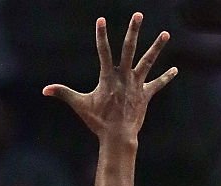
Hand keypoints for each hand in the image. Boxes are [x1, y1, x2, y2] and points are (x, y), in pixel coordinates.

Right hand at [43, 14, 176, 142]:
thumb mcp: (79, 105)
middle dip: (133, 31)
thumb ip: (63, 93)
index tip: (101, 20)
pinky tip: (175, 70)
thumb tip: (44, 90)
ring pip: (148, 62)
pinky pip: (157, 84)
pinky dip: (166, 78)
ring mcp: (137, 84)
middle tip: (138, 15)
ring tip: (165, 34)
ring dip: (157, 48)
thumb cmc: (98, 121)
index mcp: (108, 77)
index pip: (103, 51)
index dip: (101, 35)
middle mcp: (124, 76)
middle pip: (130, 49)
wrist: (118, 136)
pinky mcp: (145, 95)